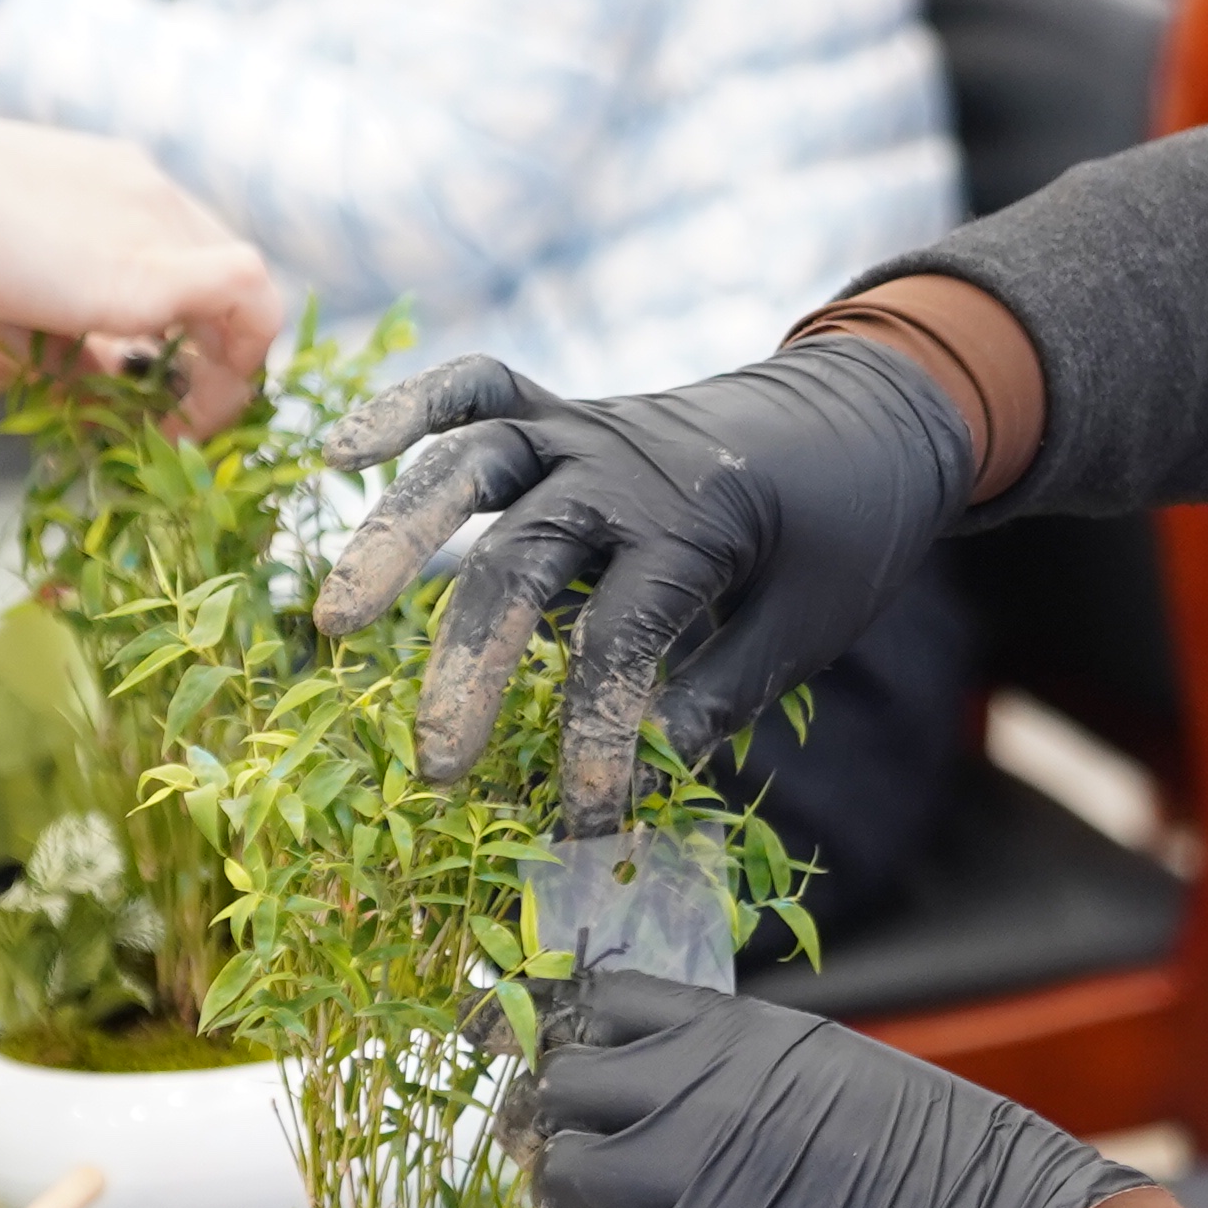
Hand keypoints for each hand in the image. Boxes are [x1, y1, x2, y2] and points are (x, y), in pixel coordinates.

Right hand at [0, 97, 281, 435]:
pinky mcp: (156, 265)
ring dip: (230, 376)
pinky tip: (182, 419)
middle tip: (182, 419)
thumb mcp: (8, 283)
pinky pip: (248, 309)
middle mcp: (154, 193)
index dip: (193, 325)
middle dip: (219, 358)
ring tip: (184, 431)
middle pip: (231, 281)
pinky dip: (232, 372)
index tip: (161, 382)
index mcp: (119, 182)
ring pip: (252, 299)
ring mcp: (162, 222)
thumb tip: (93, 392)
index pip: (194, 255)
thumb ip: (58, 332)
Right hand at [311, 341, 972, 832]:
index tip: (579, 818)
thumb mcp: (808, 624)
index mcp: (701, 523)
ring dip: (395, 536)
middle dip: (471, 667)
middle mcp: (626, 468)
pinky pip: (474, 388)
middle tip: (435, 765)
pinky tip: (336, 456)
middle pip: (523, 561)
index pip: (620, 638)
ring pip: (470, 465)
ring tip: (334, 620)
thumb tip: (635, 779)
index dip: (593, 733)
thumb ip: (718, 696)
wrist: (873, 412)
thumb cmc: (844, 534)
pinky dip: (404, 407)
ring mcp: (586, 427)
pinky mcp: (564, 407)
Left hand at [514, 972, 1145, 1207]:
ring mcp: (685, 1180)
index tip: (577, 1071)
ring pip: (563, 1177)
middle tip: (590, 1159)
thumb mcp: (838, 1070)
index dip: (577, 1041)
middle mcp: (695, 1090)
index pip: (603, 1006)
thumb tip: (683, 1095)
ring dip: (580, 1203)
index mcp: (738, 1033)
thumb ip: (747, 1073)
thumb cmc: (943, 1158)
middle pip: (563, 1087)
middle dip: (564, 1123)